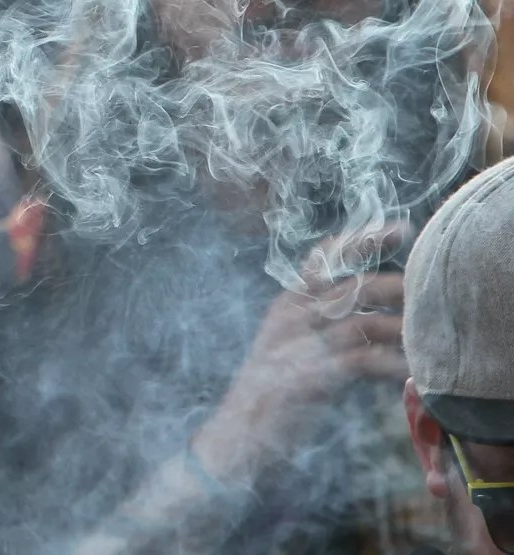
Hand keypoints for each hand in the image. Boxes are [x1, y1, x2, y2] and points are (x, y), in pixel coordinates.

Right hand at [192, 221, 410, 479]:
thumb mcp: (293, 348)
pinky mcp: (308, 376)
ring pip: (362, 320)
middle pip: (351, 285)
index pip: (323, 260)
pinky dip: (390, 363)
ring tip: (426, 335)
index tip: (397, 229)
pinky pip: (361, 360)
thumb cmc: (270, 394)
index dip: (360, 241)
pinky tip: (408, 369)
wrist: (238, 435)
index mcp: (285, 305)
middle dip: (394, 284)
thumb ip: (325, 328)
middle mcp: (290, 317)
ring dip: (400, 327)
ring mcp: (297, 344)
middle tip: (425, 287)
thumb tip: (376, 318)